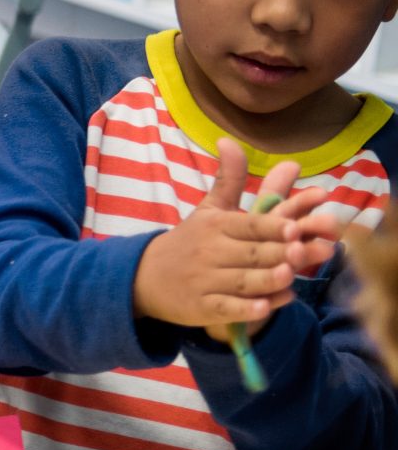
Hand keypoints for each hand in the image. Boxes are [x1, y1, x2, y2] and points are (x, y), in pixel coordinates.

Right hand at [132, 141, 334, 339]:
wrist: (143, 277)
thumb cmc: (189, 241)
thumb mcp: (208, 209)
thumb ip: (228, 178)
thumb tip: (230, 140)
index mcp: (216, 226)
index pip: (248, 225)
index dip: (271, 227)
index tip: (295, 226)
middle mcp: (210, 253)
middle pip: (251, 253)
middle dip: (279, 252)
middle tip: (307, 251)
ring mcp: (204, 281)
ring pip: (241, 281)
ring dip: (266, 280)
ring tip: (289, 276)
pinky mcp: (201, 308)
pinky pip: (226, 309)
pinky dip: (245, 309)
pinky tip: (265, 308)